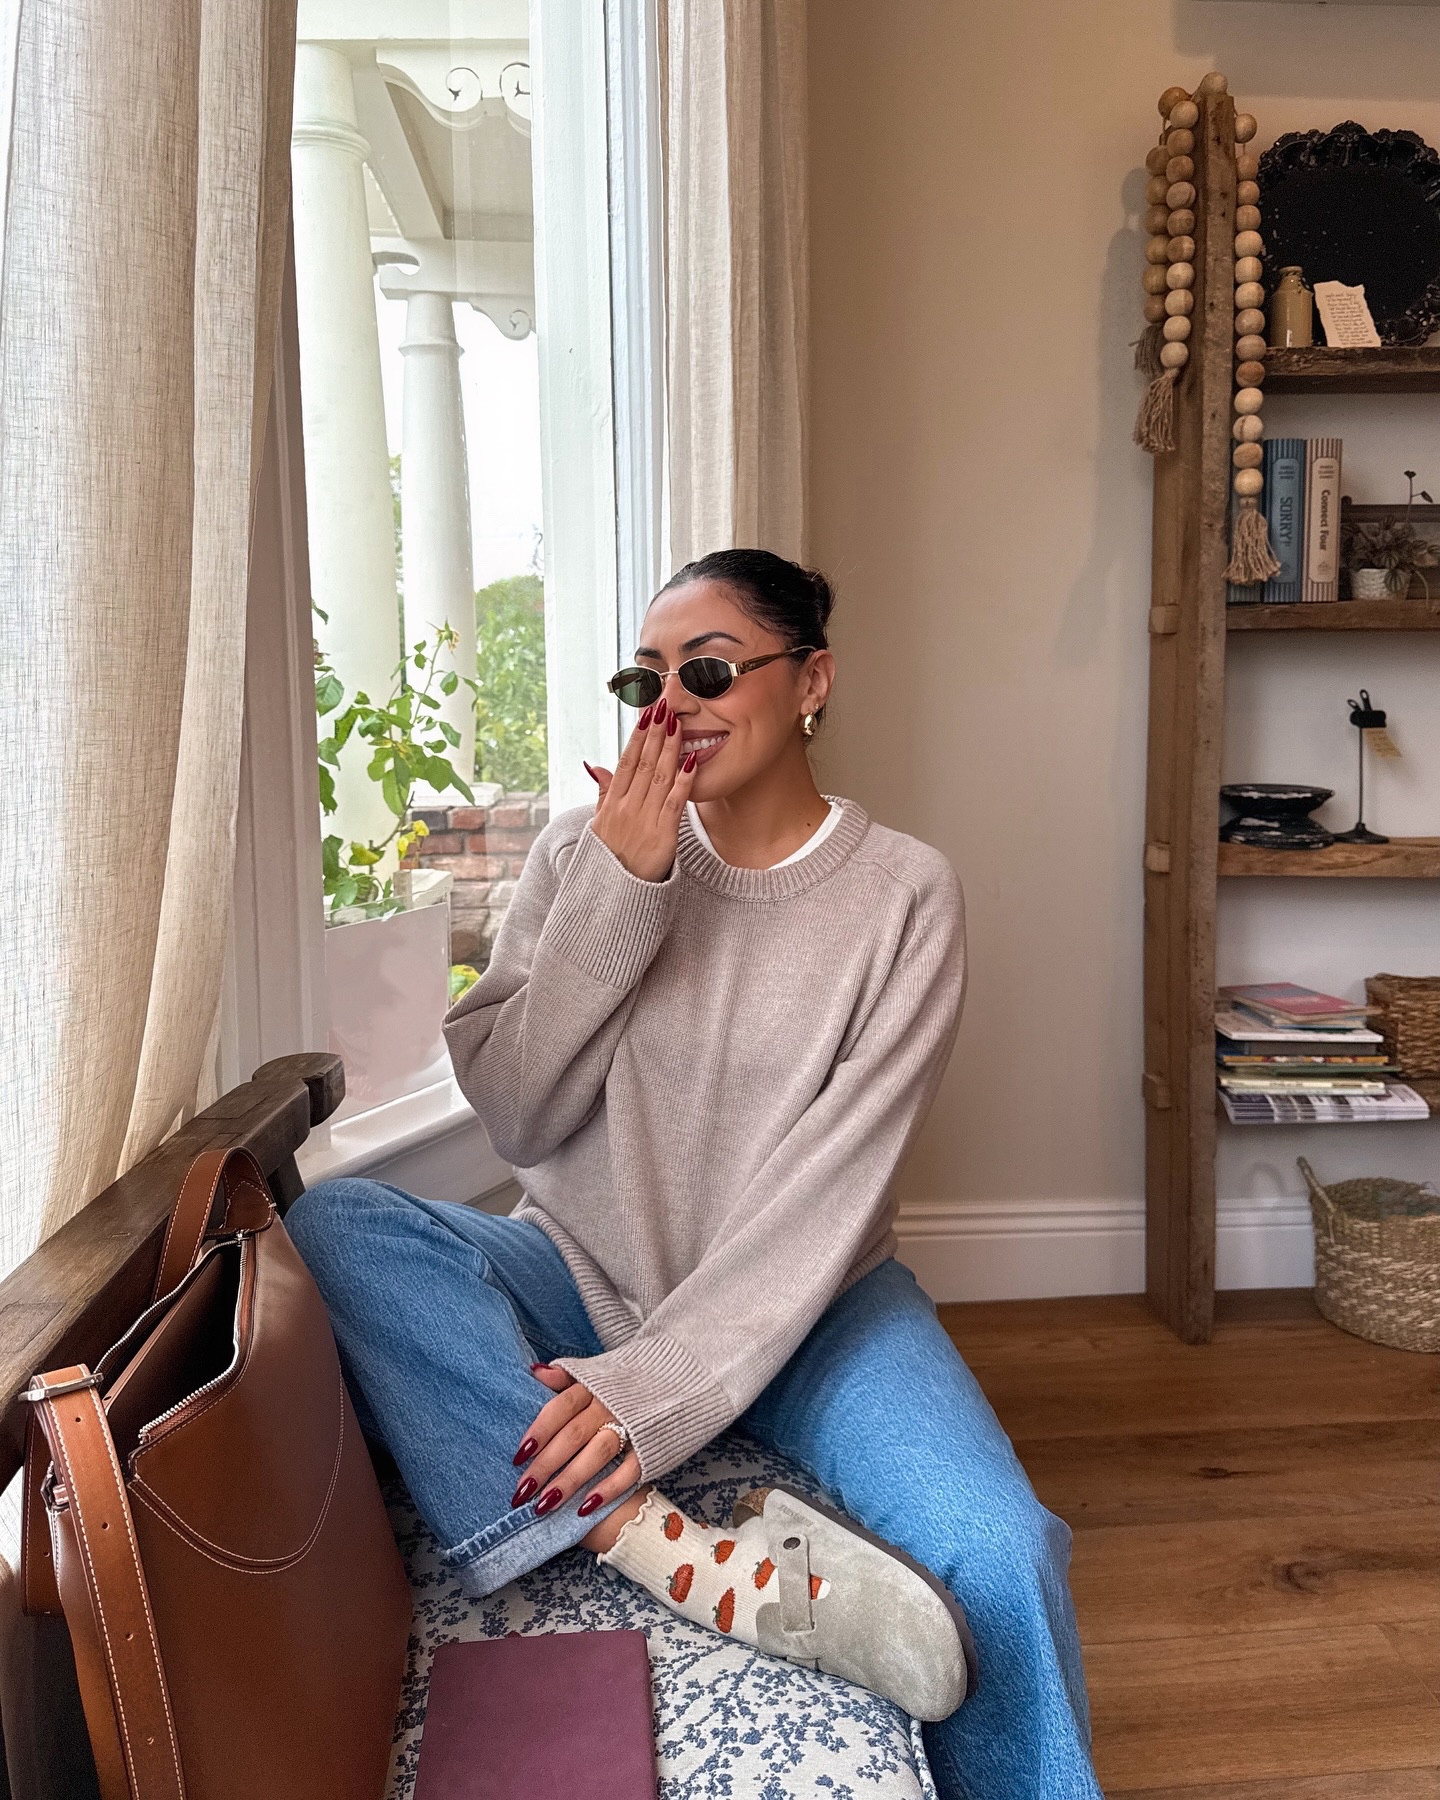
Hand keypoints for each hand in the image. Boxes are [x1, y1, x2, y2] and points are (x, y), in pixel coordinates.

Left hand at [511, 1365, 641, 1518]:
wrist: (686, 1374)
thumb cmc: (631, 1379)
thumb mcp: (599, 1370)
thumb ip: (566, 1375)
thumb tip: (534, 1372)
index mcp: (594, 1385)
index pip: (560, 1408)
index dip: (539, 1432)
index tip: (518, 1456)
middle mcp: (611, 1405)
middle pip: (573, 1436)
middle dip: (545, 1465)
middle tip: (521, 1492)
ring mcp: (633, 1426)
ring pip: (597, 1454)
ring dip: (569, 1480)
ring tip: (545, 1505)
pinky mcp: (652, 1447)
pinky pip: (630, 1469)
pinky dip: (609, 1488)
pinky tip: (586, 1507)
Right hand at [584, 697, 696, 880]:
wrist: (613, 896)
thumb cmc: (608, 860)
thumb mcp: (598, 825)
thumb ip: (602, 793)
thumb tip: (595, 765)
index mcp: (612, 804)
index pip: (627, 762)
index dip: (638, 736)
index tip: (646, 714)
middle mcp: (627, 808)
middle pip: (644, 763)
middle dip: (655, 733)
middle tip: (665, 706)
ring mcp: (644, 821)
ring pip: (660, 777)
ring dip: (670, 748)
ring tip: (678, 723)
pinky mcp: (663, 836)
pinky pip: (675, 803)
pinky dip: (684, 781)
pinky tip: (692, 761)